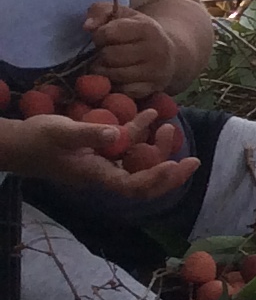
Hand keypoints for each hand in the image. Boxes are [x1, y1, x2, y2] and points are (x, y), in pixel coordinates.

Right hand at [0, 112, 198, 198]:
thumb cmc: (36, 140)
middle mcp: (105, 173)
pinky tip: (152, 113)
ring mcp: (104, 162)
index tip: (176, 166)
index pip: (134, 186)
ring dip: (158, 148)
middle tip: (194, 161)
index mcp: (97, 176)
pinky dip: (140, 131)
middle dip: (170, 173)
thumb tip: (117, 135)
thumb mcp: (62, 133)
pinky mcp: (100, 150)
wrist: (16, 143)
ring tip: (168, 126)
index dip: (157, 179)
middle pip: (145, 181)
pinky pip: (127, 144)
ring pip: (139, 161)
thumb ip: (90, 134)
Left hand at [82, 1, 181, 94]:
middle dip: (101, 55)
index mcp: (147, 28)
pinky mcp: (153, 89)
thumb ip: (100, 12)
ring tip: (109, 65)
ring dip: (104, 71)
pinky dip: (115, 86)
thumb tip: (87, 27)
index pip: (107, 33)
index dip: (99, 36)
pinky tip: (117, 78)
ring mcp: (156, 72)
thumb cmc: (138, 32)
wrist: (171, 53)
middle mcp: (155, 50)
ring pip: (114, 75)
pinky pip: (123, 91)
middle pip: (109, 56)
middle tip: (106, 54)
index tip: (104, 37)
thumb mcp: (122, 14)